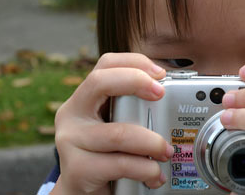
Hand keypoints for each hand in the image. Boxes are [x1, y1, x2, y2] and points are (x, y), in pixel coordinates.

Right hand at [51, 53, 174, 194]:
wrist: (82, 194)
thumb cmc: (106, 155)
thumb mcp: (115, 125)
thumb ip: (133, 107)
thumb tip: (173, 93)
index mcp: (83, 98)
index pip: (105, 64)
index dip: (134, 62)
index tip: (161, 73)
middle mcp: (72, 114)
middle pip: (100, 82)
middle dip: (136, 82)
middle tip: (162, 94)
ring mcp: (70, 141)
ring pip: (119, 132)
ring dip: (151, 141)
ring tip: (166, 150)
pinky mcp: (76, 169)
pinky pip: (120, 164)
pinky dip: (145, 169)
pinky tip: (155, 174)